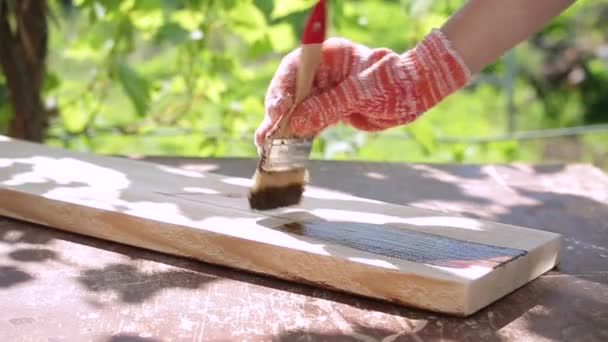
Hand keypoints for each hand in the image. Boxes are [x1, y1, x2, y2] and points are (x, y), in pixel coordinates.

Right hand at [254, 29, 470, 147]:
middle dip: (277, 113)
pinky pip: (308, 121)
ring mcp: (324, 91)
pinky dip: (298, 134)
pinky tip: (287, 147)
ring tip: (266, 146)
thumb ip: (330, 105)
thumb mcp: (362, 93)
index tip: (278, 110)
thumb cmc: (395, 83)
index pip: (295, 68)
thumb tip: (298, 122)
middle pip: (290, 91)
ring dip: (282, 127)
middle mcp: (322, 72)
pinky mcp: (329, 109)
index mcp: (329, 56)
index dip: (282, 90)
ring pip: (296, 109)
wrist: (416, 94)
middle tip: (265, 136)